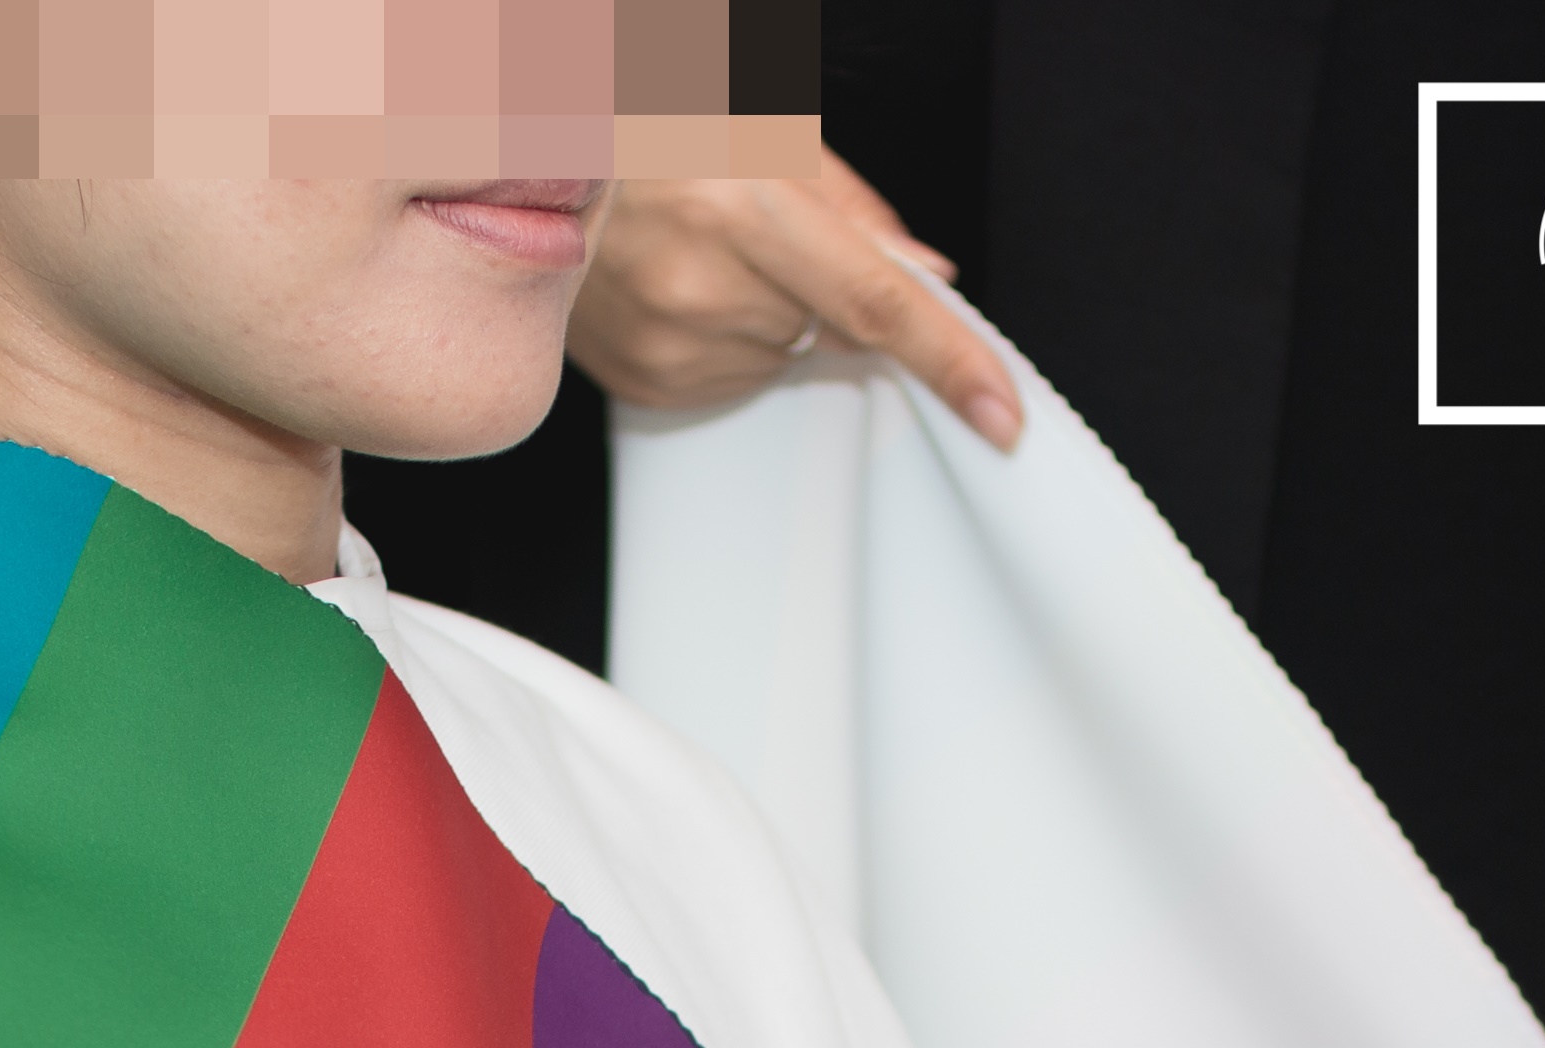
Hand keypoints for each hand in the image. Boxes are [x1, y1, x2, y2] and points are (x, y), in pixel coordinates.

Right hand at [568, 159, 1023, 446]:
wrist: (543, 169)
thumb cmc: (655, 136)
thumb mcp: (767, 137)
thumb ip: (860, 214)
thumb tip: (929, 280)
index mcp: (745, 204)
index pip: (878, 305)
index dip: (950, 361)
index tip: (1000, 413)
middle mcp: (704, 280)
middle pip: (832, 334)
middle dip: (825, 294)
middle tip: (762, 239)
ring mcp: (669, 340)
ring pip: (783, 360)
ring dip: (770, 318)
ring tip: (705, 256)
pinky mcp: (646, 379)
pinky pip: (732, 382)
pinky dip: (727, 342)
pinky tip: (682, 291)